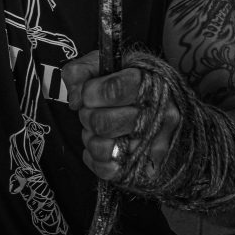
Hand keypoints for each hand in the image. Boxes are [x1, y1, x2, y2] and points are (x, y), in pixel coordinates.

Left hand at [62, 50, 179, 182]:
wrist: (160, 103)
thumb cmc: (129, 80)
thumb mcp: (108, 63)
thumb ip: (83, 70)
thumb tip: (75, 99)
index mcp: (151, 82)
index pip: (114, 90)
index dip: (90, 93)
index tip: (87, 92)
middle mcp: (160, 114)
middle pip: (104, 123)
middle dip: (86, 116)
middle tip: (90, 111)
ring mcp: (156, 144)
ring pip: (105, 149)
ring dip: (90, 138)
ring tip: (95, 128)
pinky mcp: (149, 168)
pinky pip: (110, 171)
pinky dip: (94, 158)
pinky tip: (100, 143)